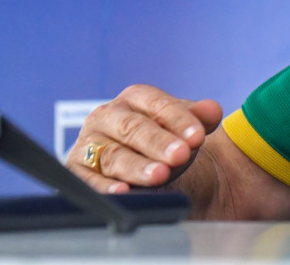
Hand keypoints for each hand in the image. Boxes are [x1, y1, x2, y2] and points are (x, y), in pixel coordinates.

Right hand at [66, 85, 222, 193]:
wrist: (146, 169)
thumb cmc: (165, 143)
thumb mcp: (183, 129)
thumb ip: (199, 119)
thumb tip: (212, 110)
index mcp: (135, 98)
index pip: (157, 104)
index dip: (179, 120)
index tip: (198, 137)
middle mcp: (108, 116)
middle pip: (134, 128)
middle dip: (159, 143)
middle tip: (180, 155)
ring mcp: (90, 143)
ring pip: (114, 155)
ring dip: (137, 167)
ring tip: (160, 175)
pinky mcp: (77, 170)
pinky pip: (89, 179)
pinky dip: (105, 187)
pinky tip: (123, 192)